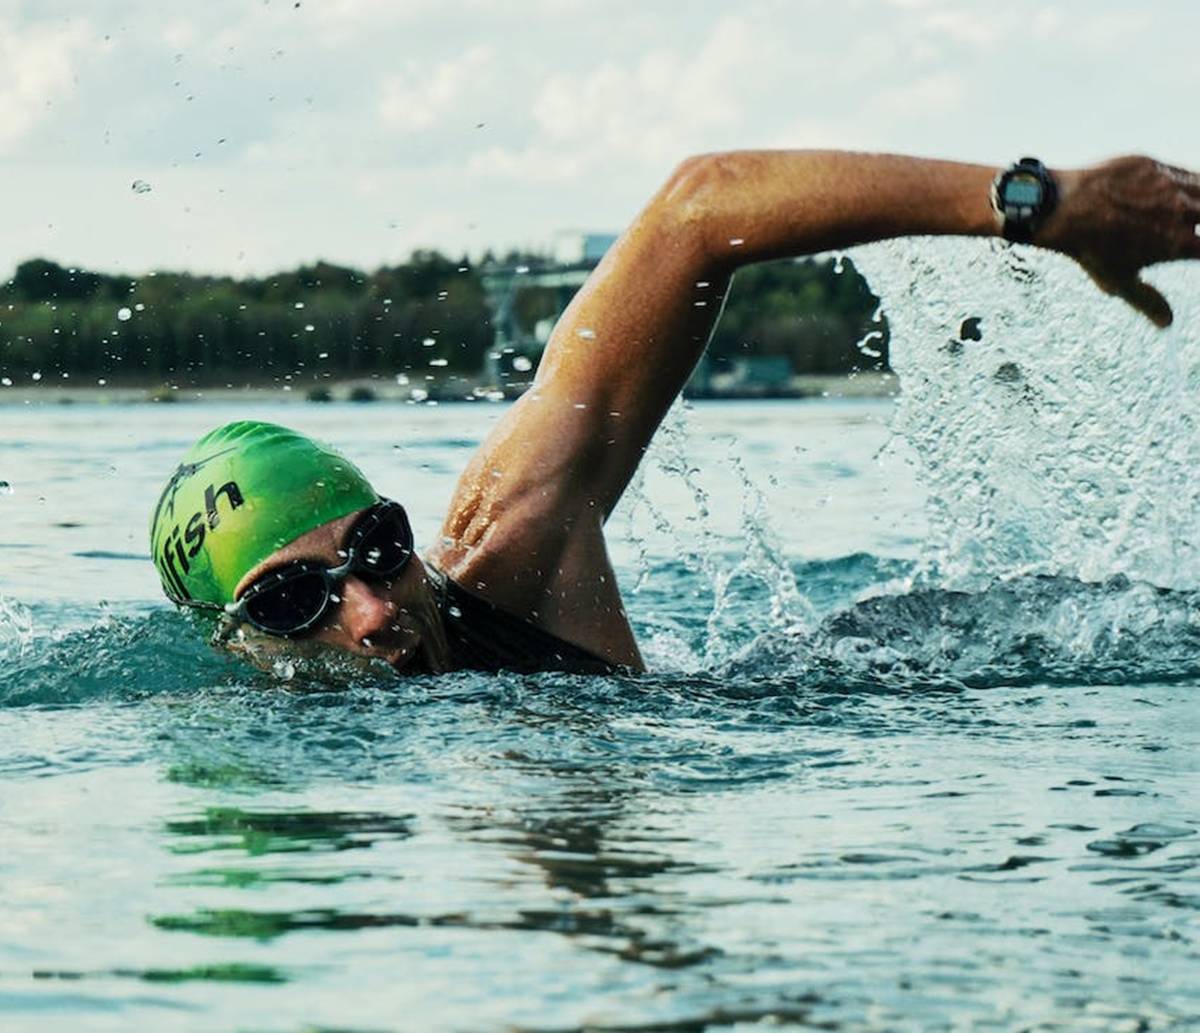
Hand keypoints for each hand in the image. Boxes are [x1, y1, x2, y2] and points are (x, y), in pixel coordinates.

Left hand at [1040, 156, 1199, 327]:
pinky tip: (1184, 191)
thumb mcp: (1119, 281)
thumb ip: (1147, 301)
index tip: (1195, 252)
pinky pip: (1183, 171)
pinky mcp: (1154, 165)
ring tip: (1193, 213)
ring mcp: (1170, 185)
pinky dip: (1189, 182)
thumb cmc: (1089, 250)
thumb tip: (1167, 322)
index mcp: (1179, 244)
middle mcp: (1182, 211)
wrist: (1062, 209)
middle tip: (1193, 234)